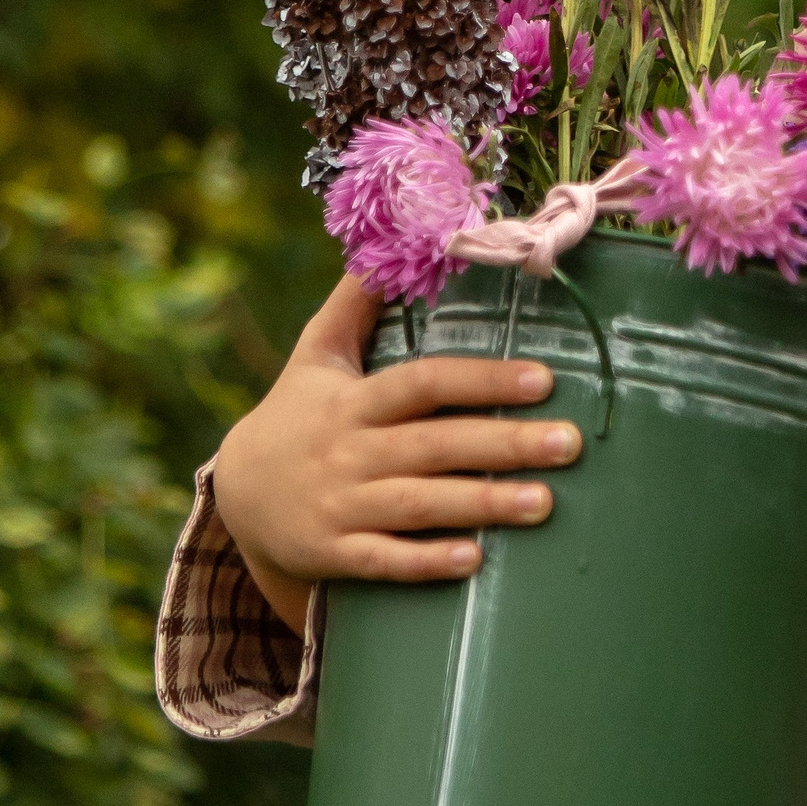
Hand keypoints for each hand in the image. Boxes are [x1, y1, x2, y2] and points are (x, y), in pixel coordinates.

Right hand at [209, 274, 580, 632]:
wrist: (237, 494)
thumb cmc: (297, 414)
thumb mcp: (315, 354)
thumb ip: (354, 303)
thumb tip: (390, 244)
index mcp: (353, 401)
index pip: (423, 383)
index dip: (481, 380)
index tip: (542, 379)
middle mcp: (349, 452)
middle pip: (434, 446)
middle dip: (504, 444)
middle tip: (570, 443)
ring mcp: (341, 506)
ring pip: (418, 505)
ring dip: (482, 505)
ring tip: (546, 503)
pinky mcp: (334, 554)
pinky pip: (383, 560)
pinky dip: (426, 562)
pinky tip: (475, 561)